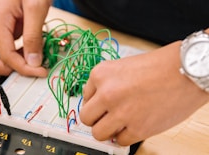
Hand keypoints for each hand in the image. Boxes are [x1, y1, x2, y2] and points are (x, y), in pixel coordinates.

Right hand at [0, 0, 50, 76]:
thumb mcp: (37, 8)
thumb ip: (33, 37)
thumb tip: (32, 63)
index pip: (4, 55)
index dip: (22, 68)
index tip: (39, 71)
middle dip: (5, 68)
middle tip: (27, 68)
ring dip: (9, 64)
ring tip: (31, 61)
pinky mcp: (5, 30)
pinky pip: (3, 51)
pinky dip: (15, 57)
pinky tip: (30, 53)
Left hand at [80, 41, 208, 145]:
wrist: (188, 70)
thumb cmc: (160, 66)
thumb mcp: (122, 66)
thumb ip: (106, 84)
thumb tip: (97, 103)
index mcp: (100, 74)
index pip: (85, 97)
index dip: (96, 102)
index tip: (105, 105)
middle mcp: (106, 94)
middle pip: (86, 118)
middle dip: (97, 119)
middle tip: (108, 117)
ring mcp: (121, 113)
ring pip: (98, 134)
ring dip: (108, 131)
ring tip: (120, 124)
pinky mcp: (138, 129)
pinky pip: (120, 141)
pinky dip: (125, 137)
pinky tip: (134, 126)